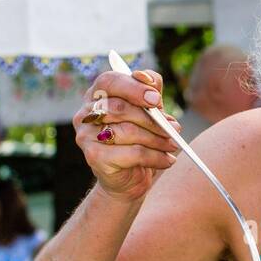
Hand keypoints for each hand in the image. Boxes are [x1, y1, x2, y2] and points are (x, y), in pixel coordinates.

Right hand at [73, 68, 181, 202]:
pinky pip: (132, 153)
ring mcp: (86, 135)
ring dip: (157, 139)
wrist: (127, 179)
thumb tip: (151, 81)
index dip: (133, 87)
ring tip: (173, 145)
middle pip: (119, 107)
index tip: (156, 98)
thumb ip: (150, 93)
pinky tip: (167, 160)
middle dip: (152, 118)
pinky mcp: (94, 157)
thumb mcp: (149, 113)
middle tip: (174, 127)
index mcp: (97, 95)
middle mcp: (86, 113)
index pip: (109, 81)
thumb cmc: (138, 141)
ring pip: (127, 131)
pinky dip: (155, 157)